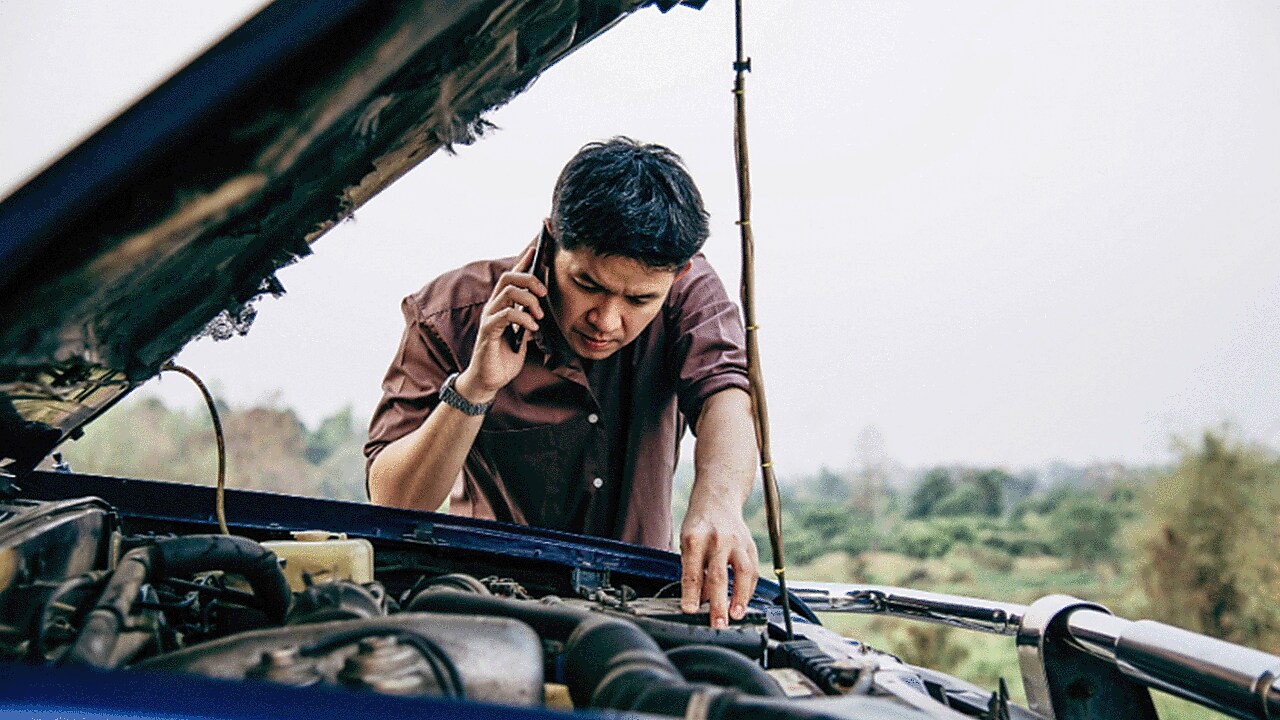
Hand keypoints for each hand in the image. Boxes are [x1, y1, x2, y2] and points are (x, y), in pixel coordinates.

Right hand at [457, 245, 546, 401]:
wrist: (489, 381)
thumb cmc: (504, 358)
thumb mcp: (523, 336)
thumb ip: (529, 320)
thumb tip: (541, 308)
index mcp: (502, 306)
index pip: (512, 277)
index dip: (523, 262)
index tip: (537, 248)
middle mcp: (493, 307)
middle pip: (508, 277)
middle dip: (529, 279)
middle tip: (544, 293)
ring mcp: (489, 317)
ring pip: (508, 292)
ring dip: (529, 300)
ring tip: (539, 316)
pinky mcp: (488, 330)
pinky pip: (506, 315)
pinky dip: (523, 318)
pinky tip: (532, 328)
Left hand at [680, 503, 758, 627]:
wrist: (718, 499)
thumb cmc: (698, 525)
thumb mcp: (687, 543)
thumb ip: (693, 570)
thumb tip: (699, 600)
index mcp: (695, 538)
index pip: (693, 571)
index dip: (691, 593)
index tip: (690, 610)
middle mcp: (717, 540)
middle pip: (719, 575)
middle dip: (718, 603)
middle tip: (717, 624)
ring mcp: (737, 542)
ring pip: (742, 573)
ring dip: (740, 598)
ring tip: (736, 616)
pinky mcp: (750, 545)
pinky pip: (753, 571)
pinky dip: (749, 589)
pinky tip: (743, 603)